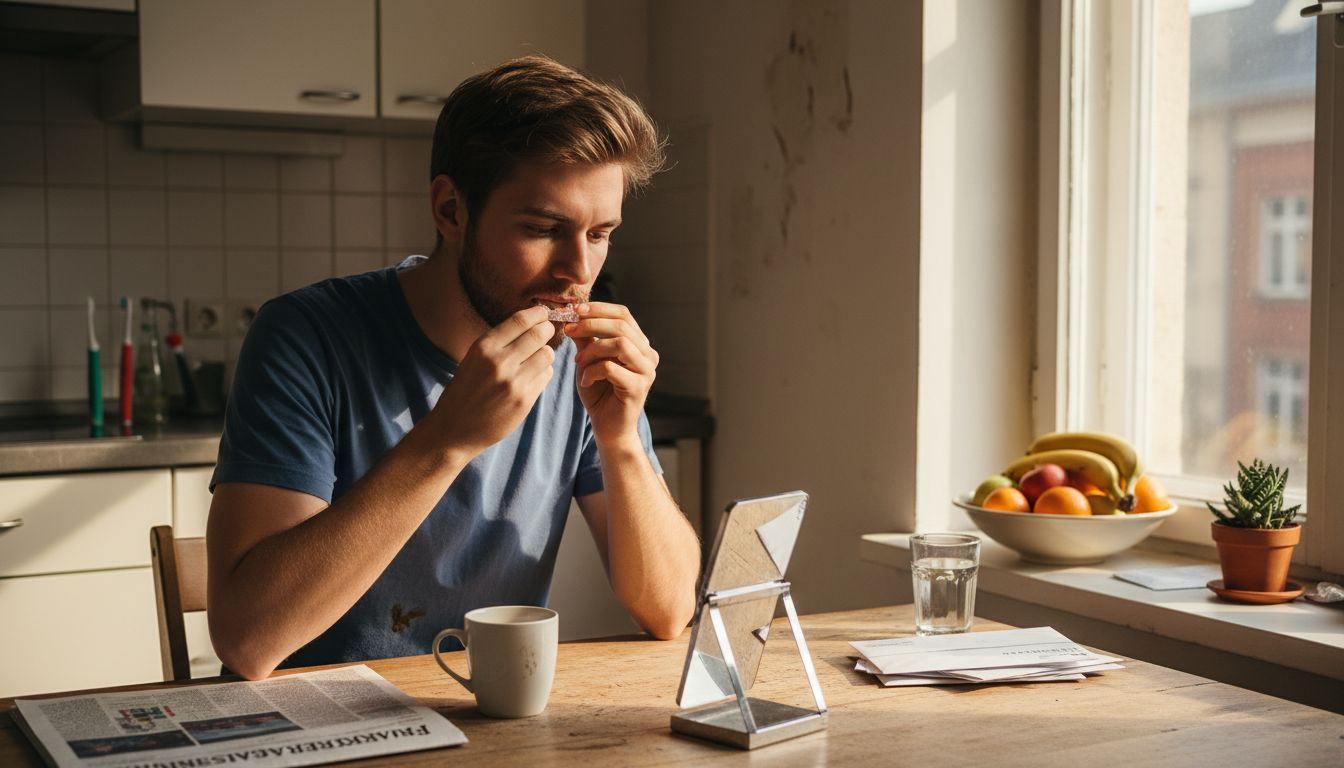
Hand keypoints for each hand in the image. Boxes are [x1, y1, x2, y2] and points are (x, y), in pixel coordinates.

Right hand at [428, 305, 555, 458]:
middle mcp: (499, 362)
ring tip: (535, 358)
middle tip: (547, 331)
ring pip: (547, 355)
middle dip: (548, 329)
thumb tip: (534, 323)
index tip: (543, 313)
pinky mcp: (524, 400)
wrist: (454, 429)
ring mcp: (513, 383)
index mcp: (483, 347)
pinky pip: (545, 376)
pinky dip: (543, 373)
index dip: (538, 313)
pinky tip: (530, 378)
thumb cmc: (465, 390)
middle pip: (539, 334)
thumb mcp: (474, 358)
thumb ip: (500, 342)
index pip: (520, 320)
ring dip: (545, 353)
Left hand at [565, 302, 658, 443]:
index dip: (598, 309)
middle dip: (591, 324)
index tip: (574, 311)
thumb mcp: (588, 360)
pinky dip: (592, 371)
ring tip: (578, 363)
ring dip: (592, 349)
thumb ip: (584, 338)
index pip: (623, 314)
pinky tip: (585, 381)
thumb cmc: (599, 392)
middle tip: (569, 330)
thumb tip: (571, 314)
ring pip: (619, 344)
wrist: (608, 427)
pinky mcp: (638, 388)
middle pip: (621, 325)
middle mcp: (648, 355)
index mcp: (639, 344)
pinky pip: (611, 368)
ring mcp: (646, 371)